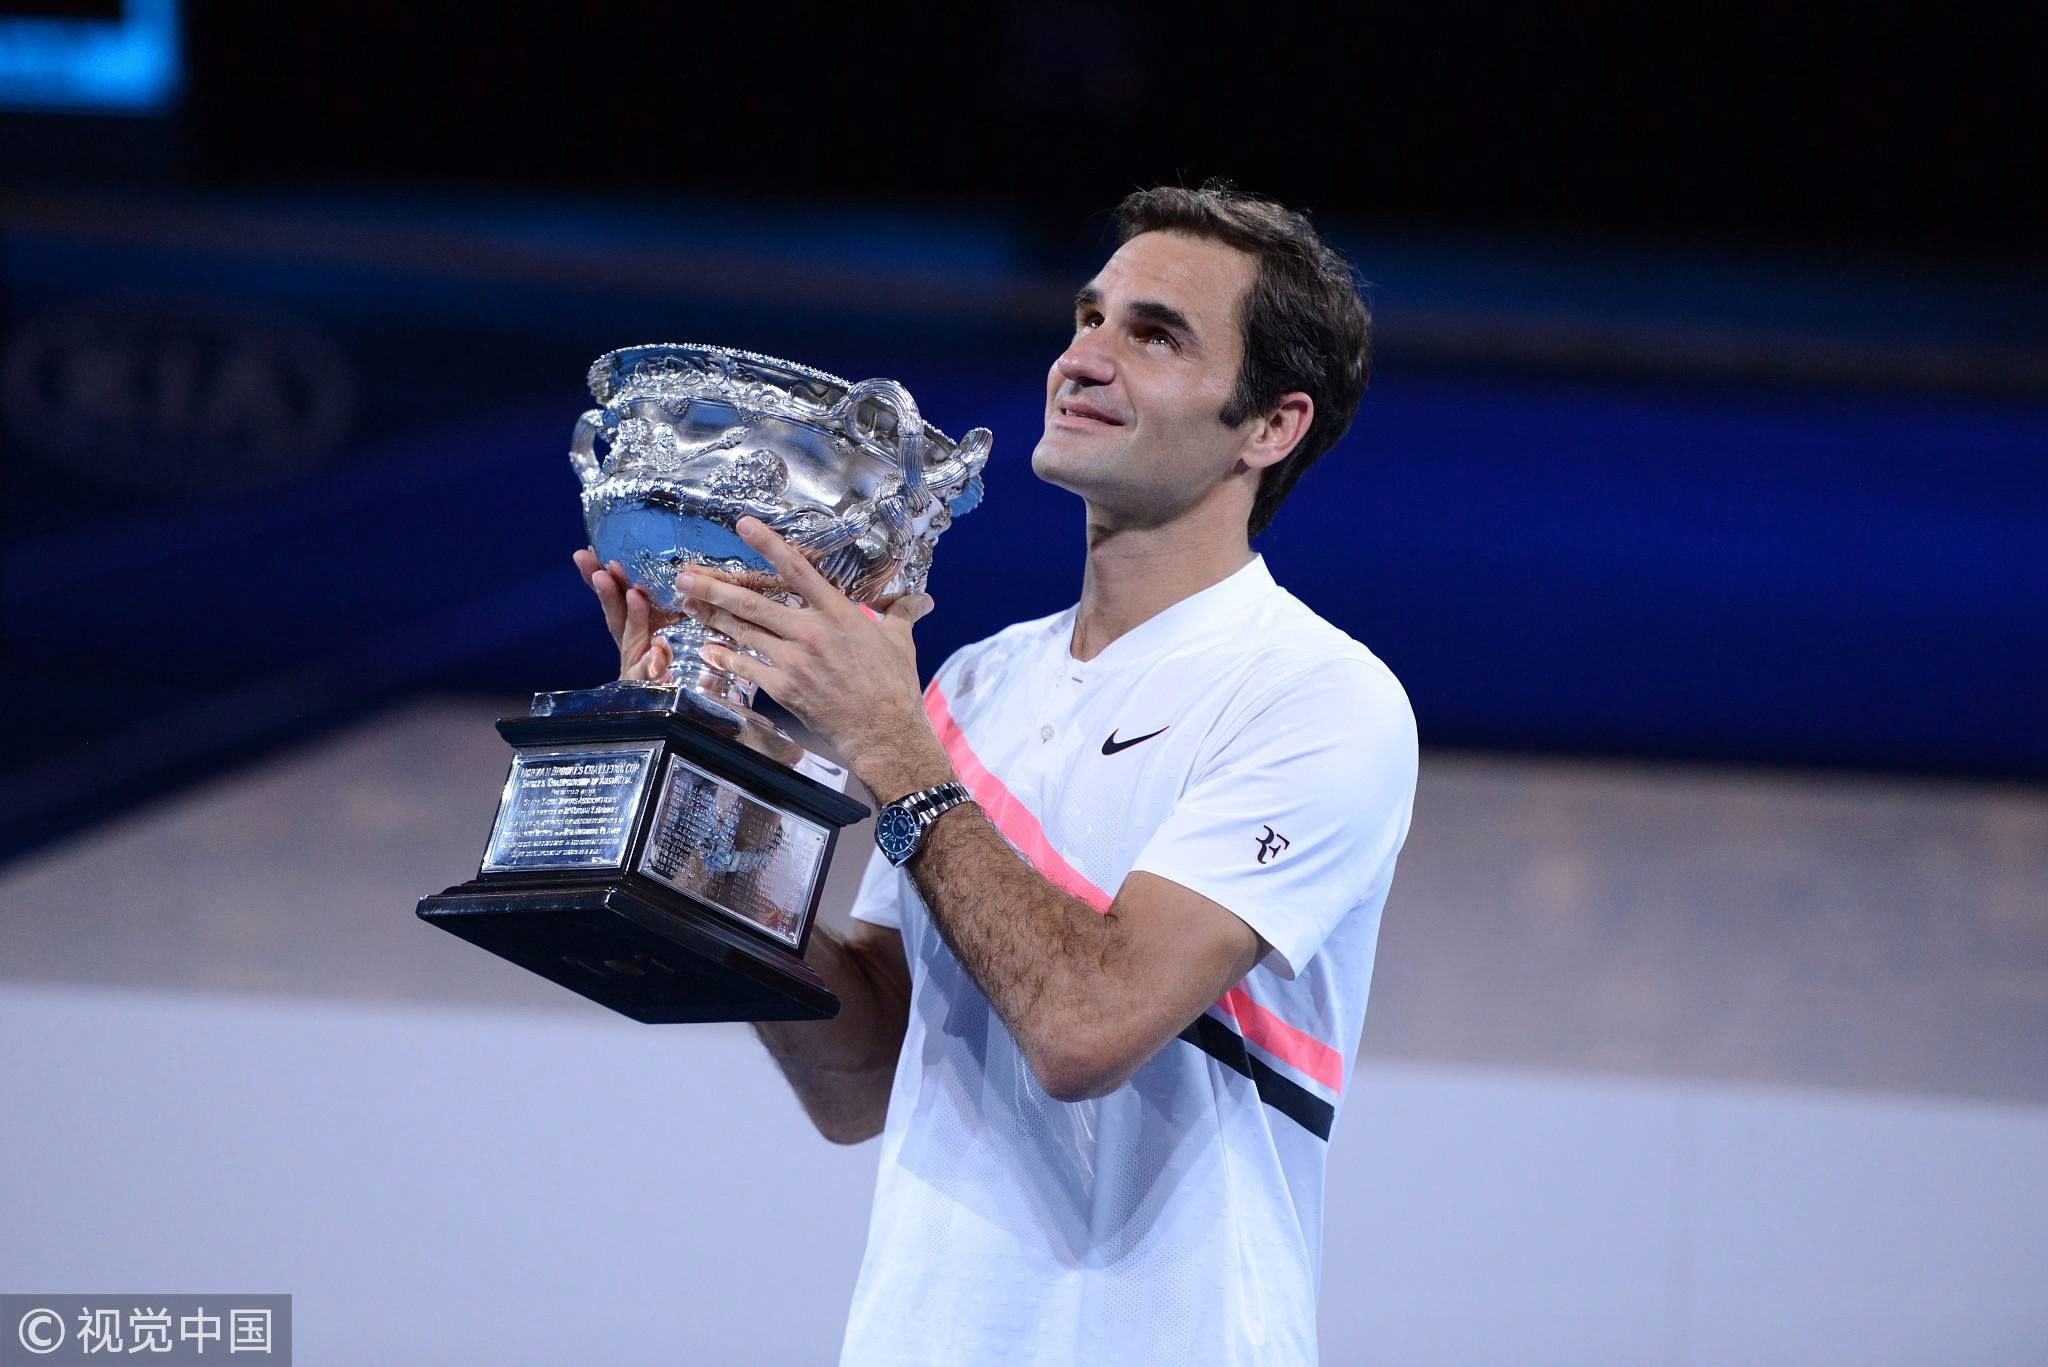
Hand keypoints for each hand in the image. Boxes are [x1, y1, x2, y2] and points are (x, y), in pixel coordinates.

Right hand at [573, 548, 675, 680]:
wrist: (662, 705)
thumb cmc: (663, 662)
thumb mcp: (665, 628)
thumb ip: (656, 606)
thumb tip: (650, 576)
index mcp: (631, 627)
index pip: (613, 597)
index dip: (600, 577)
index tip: (586, 554)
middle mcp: (629, 644)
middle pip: (615, 615)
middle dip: (608, 592)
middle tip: (601, 572)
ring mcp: (637, 664)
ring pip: (633, 639)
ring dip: (634, 616)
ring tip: (636, 595)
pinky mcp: (649, 684)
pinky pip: (653, 672)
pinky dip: (655, 662)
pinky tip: (660, 650)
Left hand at [675, 517, 950, 795]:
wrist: (885, 733)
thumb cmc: (894, 686)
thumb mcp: (901, 643)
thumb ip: (903, 614)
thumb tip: (924, 600)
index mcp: (838, 613)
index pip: (797, 569)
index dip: (767, 544)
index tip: (742, 524)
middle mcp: (810, 631)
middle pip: (753, 601)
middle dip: (714, 587)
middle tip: (685, 575)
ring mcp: (793, 660)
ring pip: (743, 631)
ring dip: (712, 617)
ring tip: (688, 604)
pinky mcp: (782, 688)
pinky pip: (745, 668)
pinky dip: (723, 659)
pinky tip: (707, 650)